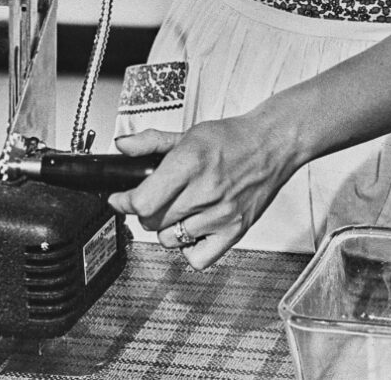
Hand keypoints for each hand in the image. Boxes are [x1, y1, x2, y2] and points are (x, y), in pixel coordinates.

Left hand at [106, 116, 296, 269]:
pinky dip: (189, 248)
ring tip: (176, 212)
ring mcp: (221, 215)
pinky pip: (198, 258)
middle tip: (151, 201)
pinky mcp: (235, 231)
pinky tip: (192, 229)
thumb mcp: (187, 133)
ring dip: (165, 229)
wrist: (271, 145)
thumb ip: (150, 141)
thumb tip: (123, 147)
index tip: (119, 199)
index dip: (124, 202)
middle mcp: (205, 191)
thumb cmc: (232, 139)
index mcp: (190, 163)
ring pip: (169, 240)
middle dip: (144, 212)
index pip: (143, 201)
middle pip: (152, 222)